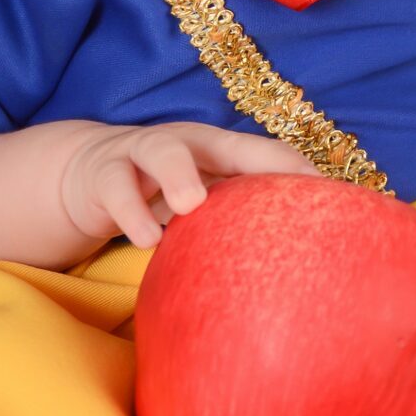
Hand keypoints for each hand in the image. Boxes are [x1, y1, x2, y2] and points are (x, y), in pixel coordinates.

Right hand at [58, 122, 314, 248]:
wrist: (84, 177)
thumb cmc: (158, 197)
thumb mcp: (197, 202)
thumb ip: (232, 222)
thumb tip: (291, 272)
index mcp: (216, 151)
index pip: (265, 153)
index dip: (295, 168)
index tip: (331, 196)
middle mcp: (185, 144)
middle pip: (224, 142)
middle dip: (256, 161)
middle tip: (283, 194)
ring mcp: (141, 152)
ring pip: (160, 150)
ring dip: (178, 175)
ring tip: (188, 207)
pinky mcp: (103, 173)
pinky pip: (116, 188)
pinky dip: (132, 212)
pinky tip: (147, 240)